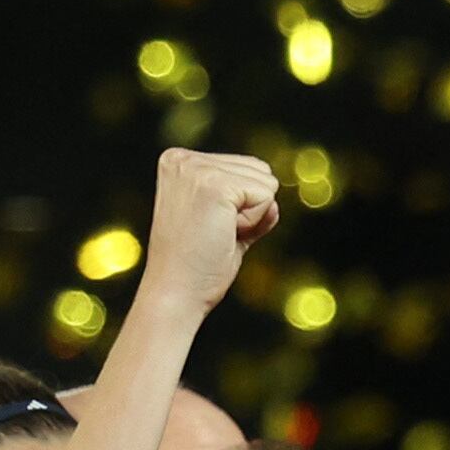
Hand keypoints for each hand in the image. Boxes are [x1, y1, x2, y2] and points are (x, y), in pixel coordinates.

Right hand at [142, 148, 283, 316]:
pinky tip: (224, 235)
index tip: (209, 226)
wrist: (176, 291)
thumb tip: (274, 202)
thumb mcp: (223, 227)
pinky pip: (266, 198)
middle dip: (250, 209)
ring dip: (252, 217)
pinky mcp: (214, 185)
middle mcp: (183, 158)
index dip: (241, 206)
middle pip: (260, 171)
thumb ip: (248, 209)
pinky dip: (254, 223)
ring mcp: (197, 169)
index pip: (245, 167)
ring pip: (266, 183)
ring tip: (217, 233)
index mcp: (179, 160)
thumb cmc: (196, 266)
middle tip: (216, 233)